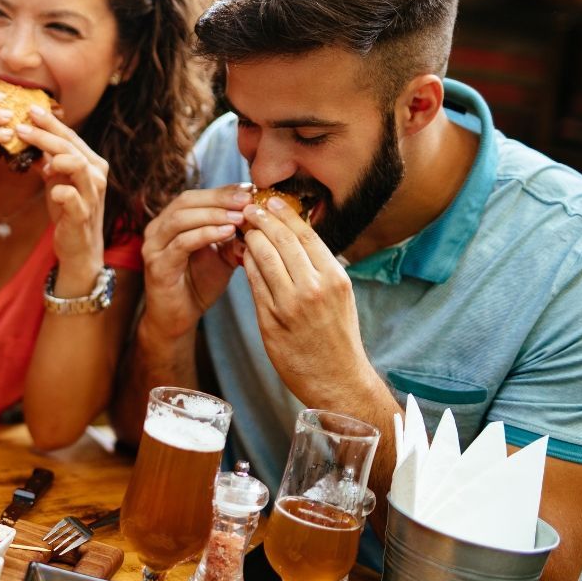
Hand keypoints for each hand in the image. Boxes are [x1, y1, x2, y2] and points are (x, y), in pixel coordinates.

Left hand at [15, 106, 107, 286]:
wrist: (79, 248)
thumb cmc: (68, 211)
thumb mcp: (56, 181)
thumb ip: (47, 160)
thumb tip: (27, 137)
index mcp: (91, 163)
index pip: (70, 136)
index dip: (50, 122)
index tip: (29, 109)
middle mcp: (96, 174)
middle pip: (71, 146)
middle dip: (45, 134)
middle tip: (20, 125)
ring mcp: (91, 194)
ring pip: (77, 165)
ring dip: (55, 155)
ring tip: (33, 149)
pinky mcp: (83, 214)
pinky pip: (74, 197)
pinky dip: (61, 191)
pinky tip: (51, 190)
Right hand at [138, 184, 251, 337]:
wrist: (178, 319)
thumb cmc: (198, 284)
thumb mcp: (221, 255)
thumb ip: (233, 236)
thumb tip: (258, 216)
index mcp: (170, 221)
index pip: (196, 196)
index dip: (222, 190)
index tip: (250, 189)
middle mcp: (157, 229)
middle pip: (186, 200)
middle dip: (219, 198)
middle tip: (247, 199)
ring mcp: (153, 246)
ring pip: (181, 218)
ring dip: (213, 214)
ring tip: (240, 216)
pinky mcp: (157, 265)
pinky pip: (181, 243)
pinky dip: (205, 234)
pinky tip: (226, 233)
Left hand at [239, 196, 368, 399]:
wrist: (336, 379)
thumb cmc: (337, 335)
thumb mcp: (340, 296)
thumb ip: (320, 267)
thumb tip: (297, 236)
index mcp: (335, 278)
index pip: (306, 234)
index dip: (284, 214)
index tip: (269, 201)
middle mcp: (314, 288)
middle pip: (282, 241)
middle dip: (261, 220)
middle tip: (248, 208)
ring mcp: (291, 305)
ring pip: (263, 259)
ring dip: (250, 240)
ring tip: (243, 229)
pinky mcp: (271, 321)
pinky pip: (253, 283)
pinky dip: (246, 265)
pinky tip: (241, 255)